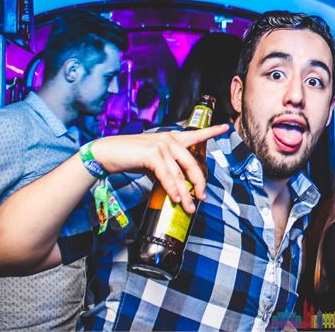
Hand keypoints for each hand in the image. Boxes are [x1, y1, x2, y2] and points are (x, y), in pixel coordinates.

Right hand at [91, 124, 228, 213]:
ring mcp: (162, 145)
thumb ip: (168, 169)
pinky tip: (176, 199)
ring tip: (189, 207)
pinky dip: (172, 189)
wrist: (108, 153)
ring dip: (185, 193)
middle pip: (192, 163)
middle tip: (202, 198)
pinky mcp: (153, 153)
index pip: (196, 134)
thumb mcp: (154, 162)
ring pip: (179, 174)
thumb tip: (178, 188)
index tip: (226, 127)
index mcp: (172, 139)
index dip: (212, 131)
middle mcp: (170, 139)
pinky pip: (167, 175)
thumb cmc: (131, 157)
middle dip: (199, 183)